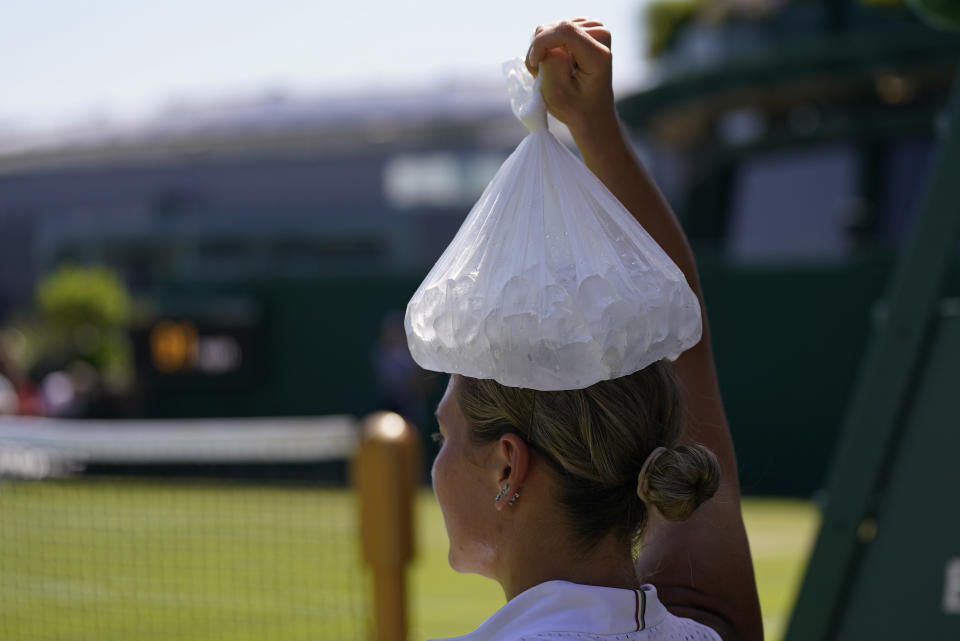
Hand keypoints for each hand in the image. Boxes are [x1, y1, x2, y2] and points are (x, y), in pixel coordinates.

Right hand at [525, 18, 617, 139]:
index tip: (533, 65)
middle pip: (555, 28)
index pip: (565, 31)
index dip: (542, 43)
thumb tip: (543, 39)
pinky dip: (547, 46)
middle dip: (540, 50)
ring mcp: (594, 29)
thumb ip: (550, 63)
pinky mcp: (585, 28)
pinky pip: (553, 29)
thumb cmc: (575, 108)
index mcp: (599, 55)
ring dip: (543, 50)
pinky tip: (555, 63)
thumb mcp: (557, 94)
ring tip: (550, 72)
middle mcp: (601, 35)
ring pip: (551, 28)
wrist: (592, 113)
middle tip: (542, 76)